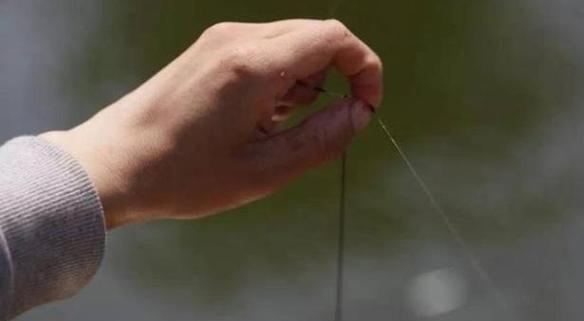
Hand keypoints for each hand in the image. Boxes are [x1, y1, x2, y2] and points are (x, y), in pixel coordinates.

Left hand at [41, 19, 382, 228]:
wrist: (113, 164)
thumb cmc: (184, 176)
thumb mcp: (264, 171)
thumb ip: (322, 139)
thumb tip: (358, 114)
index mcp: (254, 66)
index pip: (334, 38)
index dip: (365, 67)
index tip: (366, 105)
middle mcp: (237, 39)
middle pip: (316, 34)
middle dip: (338, 75)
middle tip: (323, 122)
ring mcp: (220, 40)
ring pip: (292, 41)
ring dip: (306, 79)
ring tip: (278, 126)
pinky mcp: (209, 49)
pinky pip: (265, 49)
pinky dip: (281, 76)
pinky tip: (258, 115)